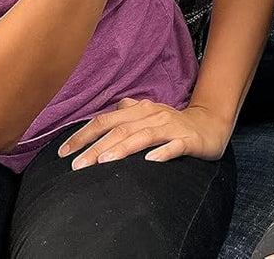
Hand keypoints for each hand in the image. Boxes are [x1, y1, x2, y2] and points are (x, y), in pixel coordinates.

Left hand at [60, 98, 232, 166]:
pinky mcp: (188, 141)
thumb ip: (126, 112)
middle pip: (120, 130)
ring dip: (122, 149)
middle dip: (96, 147)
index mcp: (139, 110)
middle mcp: (152, 116)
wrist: (210, 125)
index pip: (105, 121)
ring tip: (103, 162)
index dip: (83, 135)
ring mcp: (171, 128)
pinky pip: (174, 146)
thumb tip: (109, 107)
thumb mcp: (147, 114)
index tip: (63, 153)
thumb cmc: (173, 123)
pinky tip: (150, 161)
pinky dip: (162, 153)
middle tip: (76, 166)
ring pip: (143, 137)